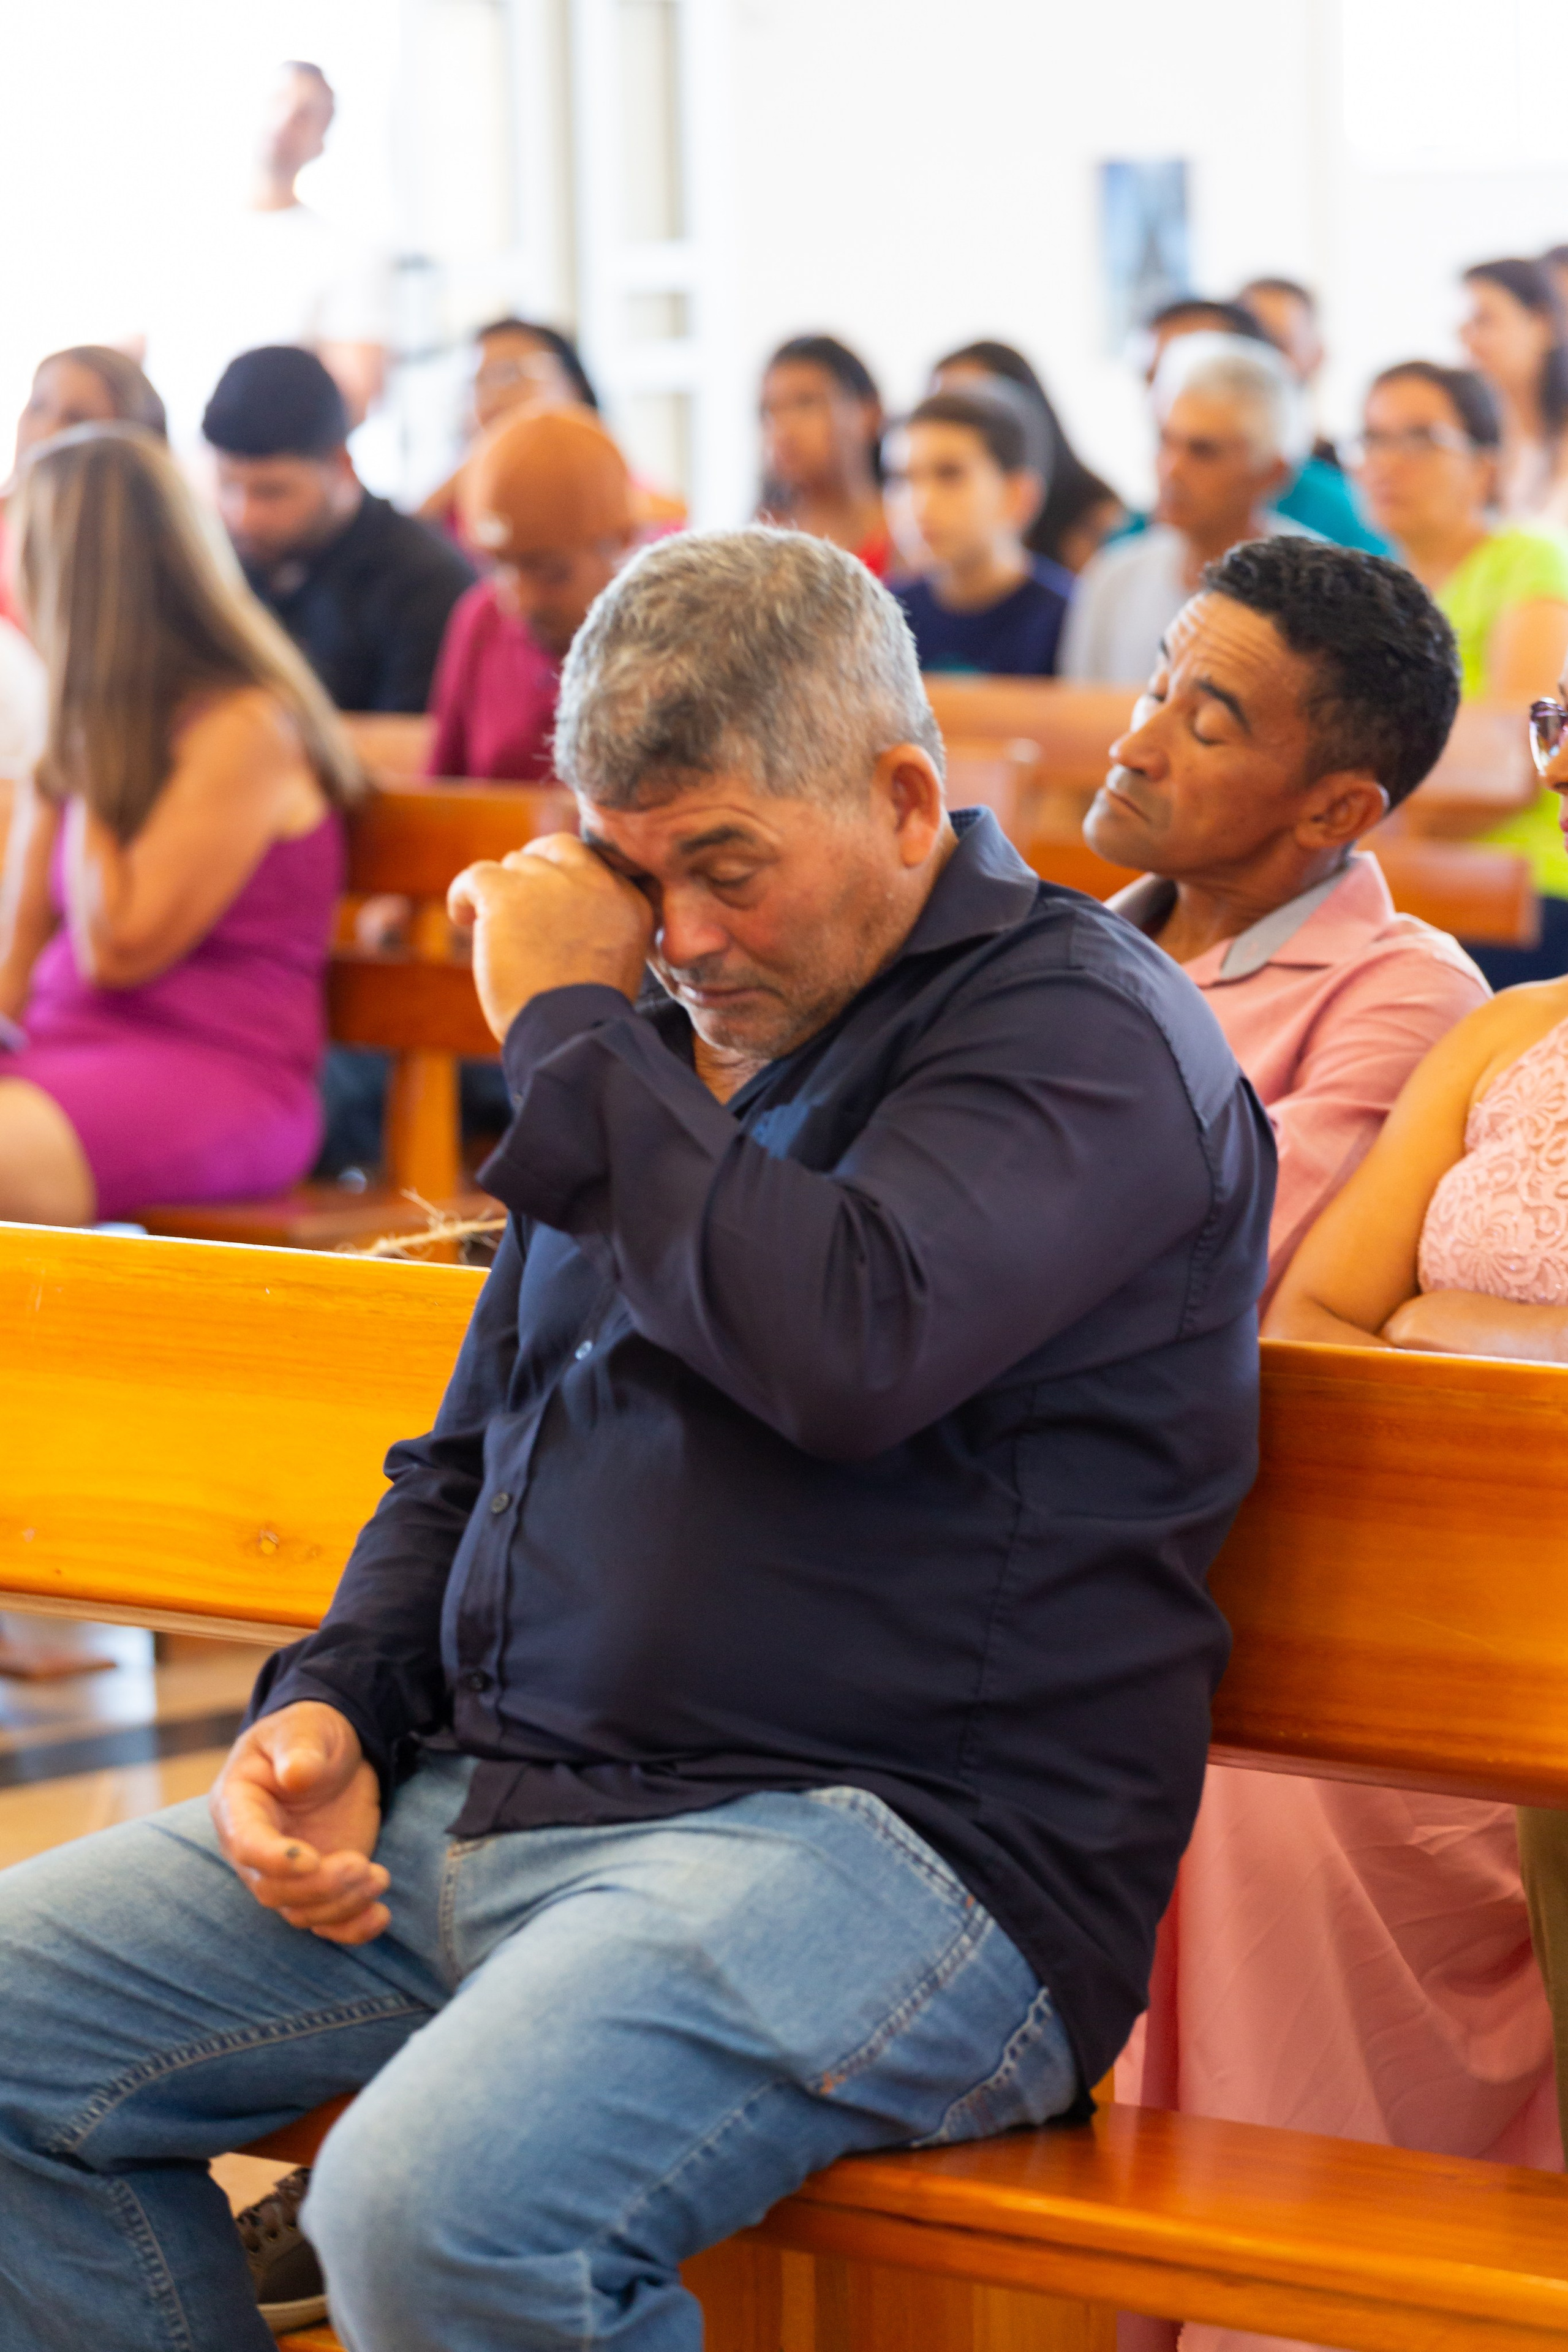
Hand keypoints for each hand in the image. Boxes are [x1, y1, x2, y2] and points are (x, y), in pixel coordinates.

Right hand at [209, 1701, 389, 1943]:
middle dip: (318, 1887)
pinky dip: (351, 1929)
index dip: (275, 1859)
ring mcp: (286, 1873)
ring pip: (300, 1911)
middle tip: (363, 1867)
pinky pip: (325, 1921)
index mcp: (237, 1806)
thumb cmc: (310, 1733)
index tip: (313, 1859)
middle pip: (273, 1889)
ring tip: (379, 1877)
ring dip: (341, 1905)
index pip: (246, 1845)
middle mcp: (254, 1849)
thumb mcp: (305, 1727)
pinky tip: (380, 1917)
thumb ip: (298, 1748)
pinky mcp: (317, 1886)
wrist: (334, 1752)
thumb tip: (296, 1773)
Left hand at [447, 833, 653, 1042]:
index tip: (551, 904)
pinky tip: (461, 917)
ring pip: (516, 863)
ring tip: (489, 924)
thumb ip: (601, 925)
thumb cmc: (587, 1014)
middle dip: (536, 869)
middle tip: (517, 898)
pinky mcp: (508, 894)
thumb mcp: (618, 960)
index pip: (594, 864)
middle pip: (557, 850)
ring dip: (503, 891)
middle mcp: (595, 882)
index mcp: (629, 899)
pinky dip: (463, 894)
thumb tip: (560, 914)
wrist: (570, 1032)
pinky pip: (477, 875)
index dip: (567, 880)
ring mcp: (551, 884)